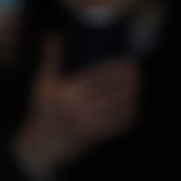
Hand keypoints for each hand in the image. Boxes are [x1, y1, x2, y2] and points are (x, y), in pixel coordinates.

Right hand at [13, 33, 141, 177]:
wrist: (42, 147)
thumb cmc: (43, 113)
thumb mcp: (42, 85)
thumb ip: (51, 59)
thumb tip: (54, 33)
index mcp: (67, 95)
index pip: (99, 77)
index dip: (118, 68)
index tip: (127, 60)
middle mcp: (80, 111)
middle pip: (115, 91)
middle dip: (131, 80)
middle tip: (137, 70)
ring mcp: (92, 126)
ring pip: (122, 108)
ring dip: (134, 95)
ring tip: (138, 84)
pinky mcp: (100, 137)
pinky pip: (122, 124)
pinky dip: (132, 113)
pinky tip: (133, 103)